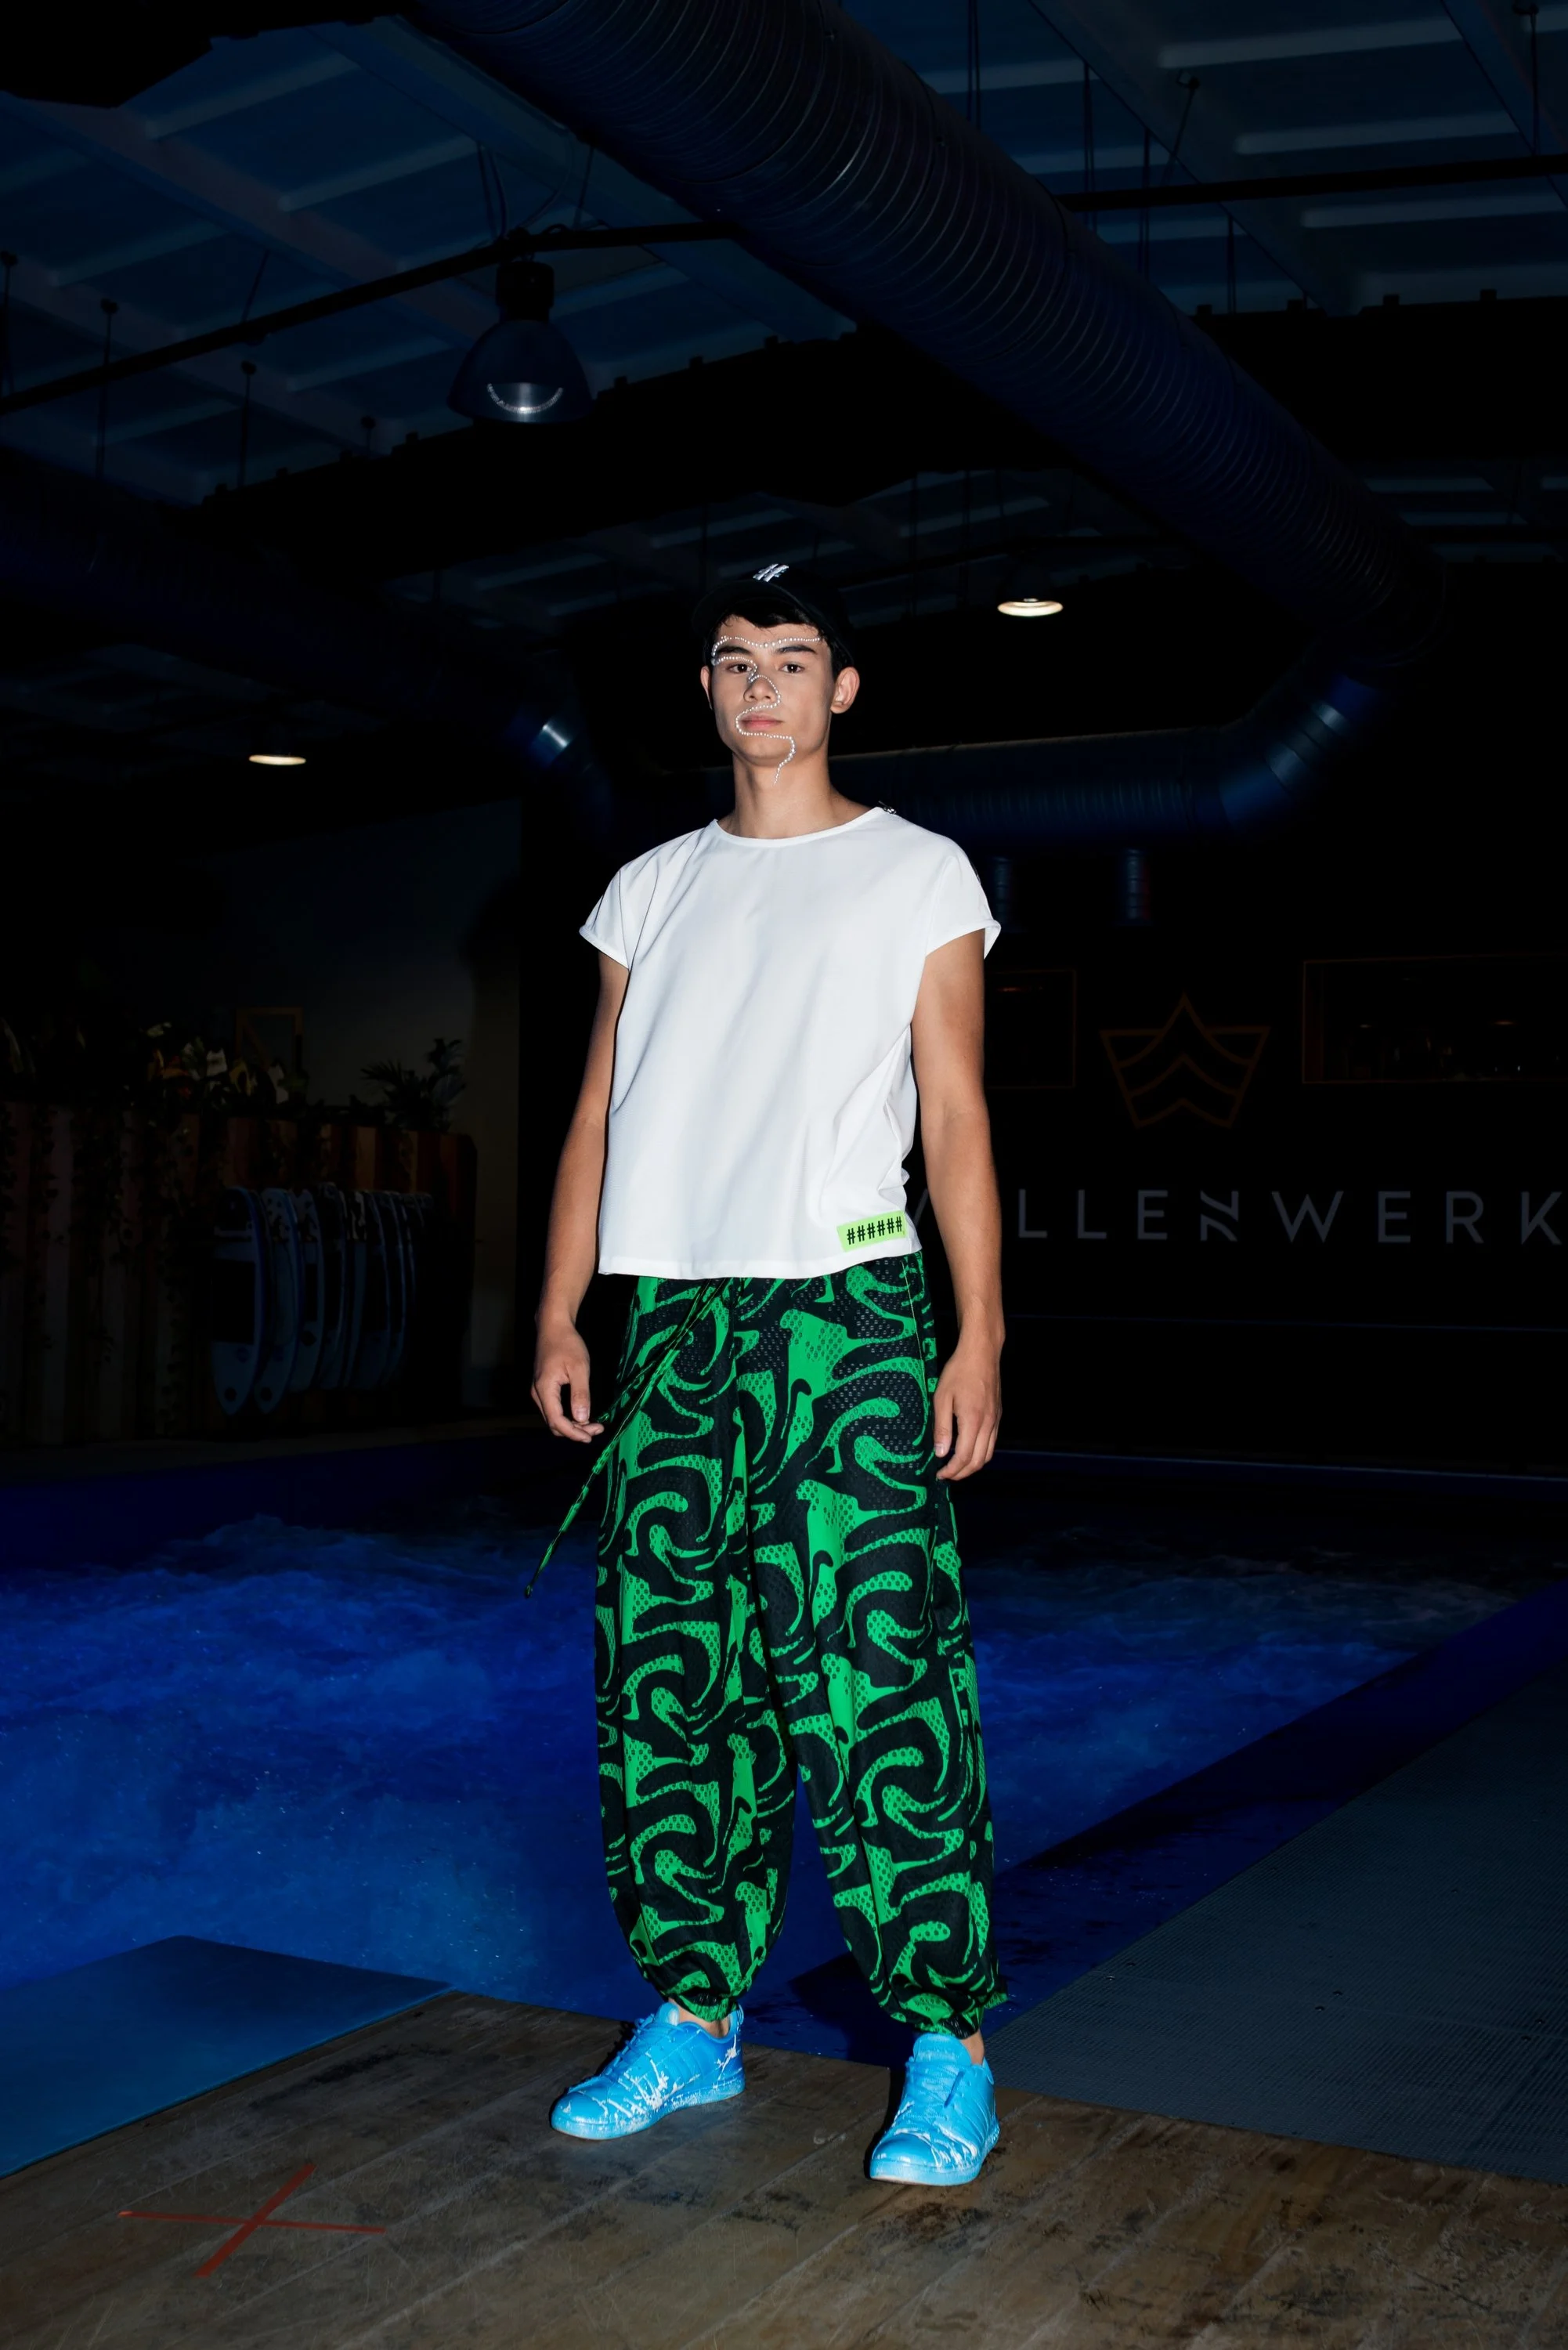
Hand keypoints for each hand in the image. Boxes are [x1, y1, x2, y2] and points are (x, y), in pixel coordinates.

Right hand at [531, 1317, 603, 1442]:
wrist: (553, 1326)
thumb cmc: (567, 1343)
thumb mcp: (579, 1368)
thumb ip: (580, 1394)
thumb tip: (582, 1418)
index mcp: (545, 1389)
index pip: (556, 1421)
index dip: (573, 1433)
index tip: (591, 1436)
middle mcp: (537, 1393)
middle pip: (553, 1423)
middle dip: (575, 1431)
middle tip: (597, 1429)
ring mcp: (539, 1391)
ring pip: (553, 1417)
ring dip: (572, 1424)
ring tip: (593, 1424)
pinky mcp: (543, 1387)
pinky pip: (553, 1409)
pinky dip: (568, 1415)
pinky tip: (582, 1414)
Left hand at [932, 1333, 1001, 1480]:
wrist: (981, 1353)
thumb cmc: (958, 1372)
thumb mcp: (942, 1398)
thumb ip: (942, 1428)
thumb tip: (941, 1453)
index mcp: (973, 1421)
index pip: (963, 1457)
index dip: (951, 1471)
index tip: (940, 1474)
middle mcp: (988, 1424)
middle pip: (978, 1461)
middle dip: (961, 1473)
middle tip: (946, 1475)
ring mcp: (995, 1420)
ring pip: (987, 1454)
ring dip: (972, 1466)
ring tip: (956, 1467)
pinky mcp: (997, 1415)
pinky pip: (992, 1442)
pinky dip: (980, 1453)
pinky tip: (968, 1450)